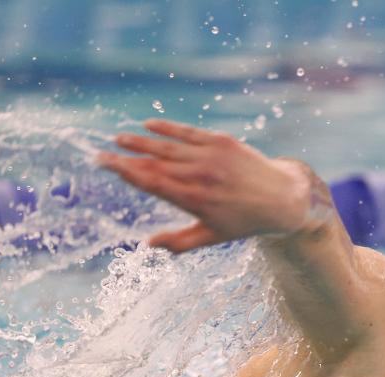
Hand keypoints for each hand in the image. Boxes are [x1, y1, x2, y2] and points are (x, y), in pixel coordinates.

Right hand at [97, 120, 312, 252]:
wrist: (283, 199)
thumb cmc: (244, 221)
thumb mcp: (213, 237)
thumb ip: (179, 242)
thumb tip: (147, 244)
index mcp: (194, 200)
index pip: (151, 182)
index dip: (125, 172)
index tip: (105, 165)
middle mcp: (200, 176)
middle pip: (154, 162)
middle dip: (125, 156)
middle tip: (101, 154)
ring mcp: (211, 156)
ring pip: (168, 145)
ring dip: (141, 140)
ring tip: (119, 138)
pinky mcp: (222, 141)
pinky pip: (189, 131)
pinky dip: (168, 127)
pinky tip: (149, 124)